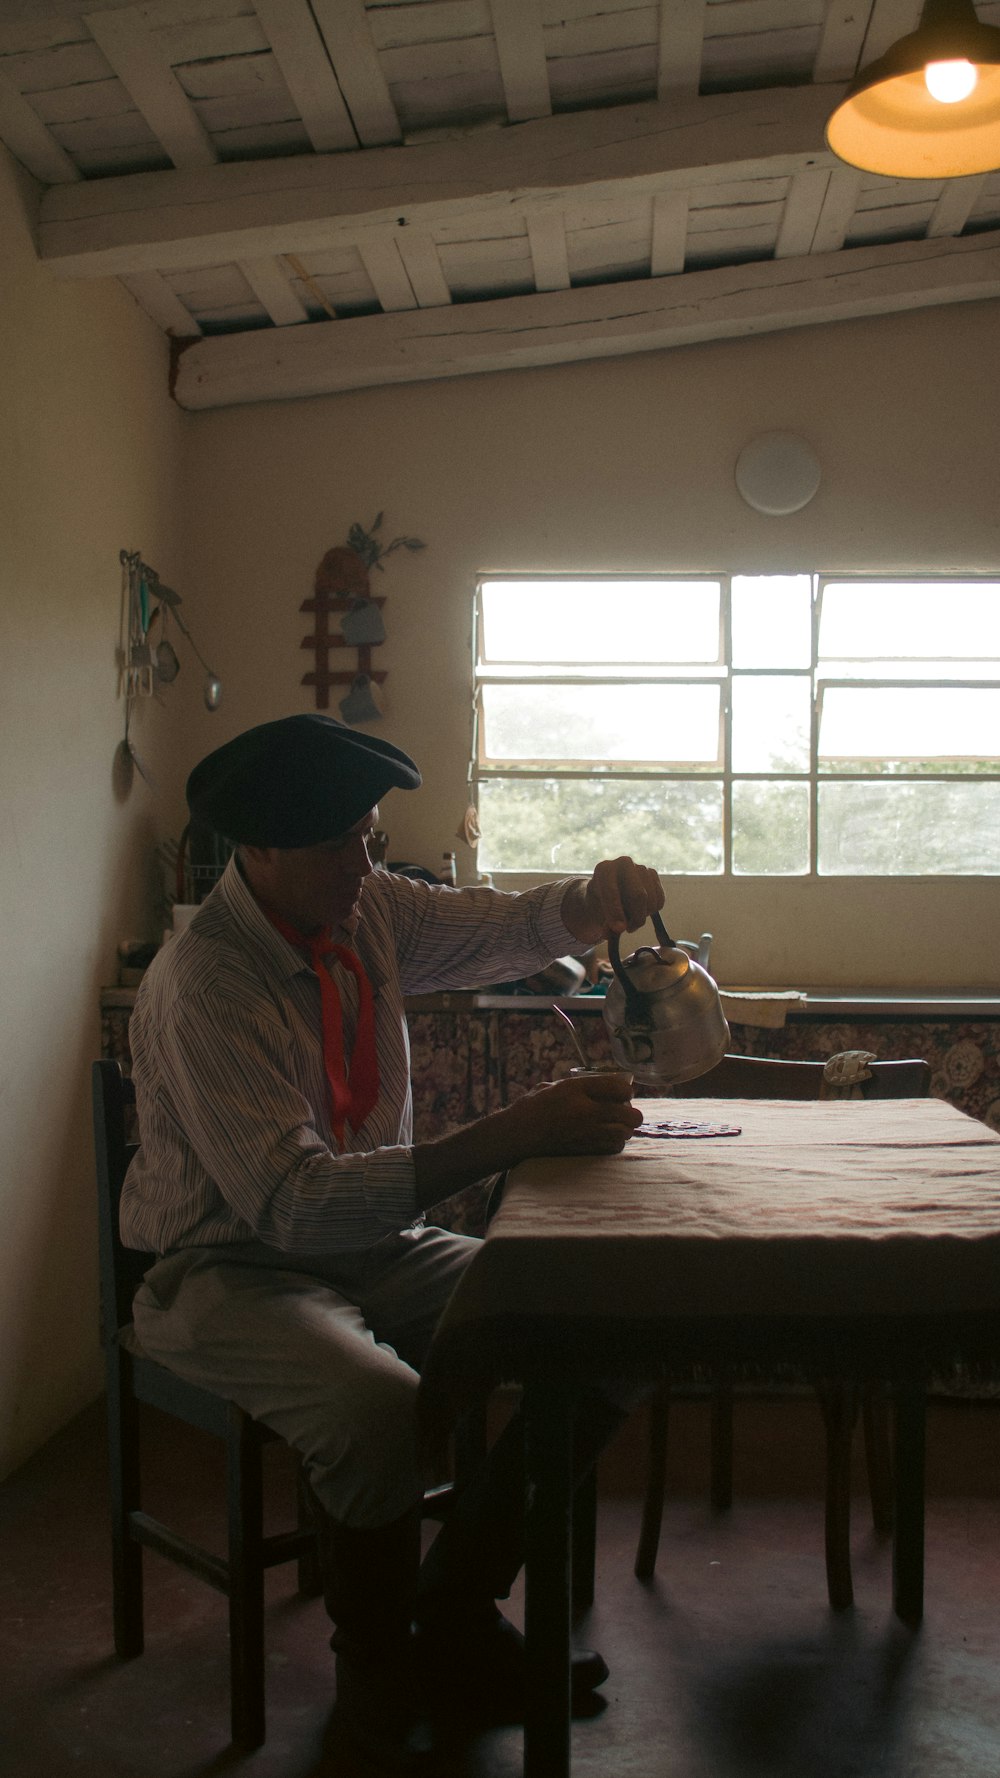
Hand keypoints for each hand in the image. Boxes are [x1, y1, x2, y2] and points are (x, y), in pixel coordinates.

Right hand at [499, 1071, 641, 1160]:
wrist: (517, 1135)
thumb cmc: (532, 1107)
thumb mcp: (553, 1086)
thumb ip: (579, 1086)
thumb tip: (605, 1086)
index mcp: (576, 1090)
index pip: (618, 1087)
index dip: (626, 1090)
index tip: (624, 1093)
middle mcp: (585, 1111)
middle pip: (628, 1113)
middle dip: (632, 1113)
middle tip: (627, 1112)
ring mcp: (586, 1133)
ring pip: (625, 1133)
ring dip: (624, 1129)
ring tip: (617, 1126)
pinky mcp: (584, 1150)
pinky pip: (614, 1147)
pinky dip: (615, 1143)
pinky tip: (607, 1139)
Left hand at [560, 856, 664, 944]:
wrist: (610, 892)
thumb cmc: (601, 903)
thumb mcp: (596, 912)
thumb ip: (604, 922)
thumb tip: (619, 929)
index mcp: (604, 869)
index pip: (611, 890)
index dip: (615, 912)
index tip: (619, 929)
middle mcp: (623, 863)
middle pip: (639, 895)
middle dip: (636, 917)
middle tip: (629, 929)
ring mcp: (640, 867)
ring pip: (650, 899)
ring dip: (643, 916)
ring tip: (632, 921)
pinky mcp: (653, 874)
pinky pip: (660, 899)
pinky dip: (653, 911)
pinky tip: (641, 911)